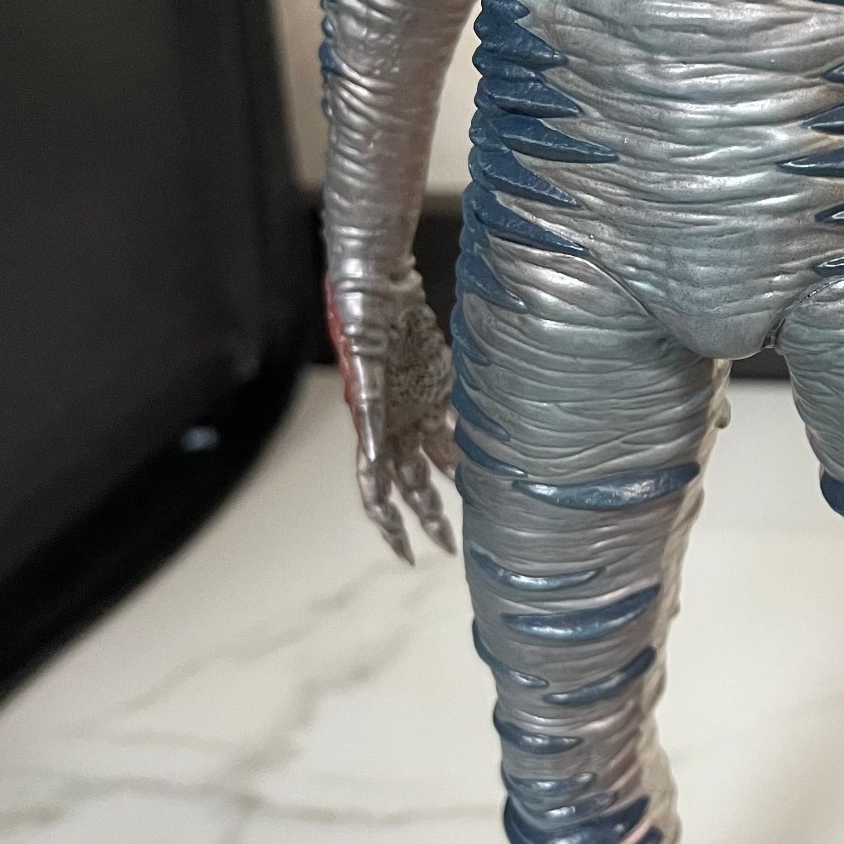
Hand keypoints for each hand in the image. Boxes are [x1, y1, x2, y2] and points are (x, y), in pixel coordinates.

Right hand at [324, 272, 458, 562]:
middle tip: (448, 548)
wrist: (377, 288)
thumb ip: (371, 415)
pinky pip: (449, 424)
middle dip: (426, 517)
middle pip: (409, 484)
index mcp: (371, 428)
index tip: (406, 555)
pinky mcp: (432, 386)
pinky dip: (464, 445)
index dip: (389, 525)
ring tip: (469, 509)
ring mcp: (412, 407)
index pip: (376, 490)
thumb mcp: (364, 371)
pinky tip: (482, 462)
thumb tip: (377, 461)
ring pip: (430, 459)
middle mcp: (392, 425)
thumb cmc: (361, 324)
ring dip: (447, 485)